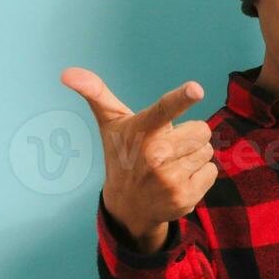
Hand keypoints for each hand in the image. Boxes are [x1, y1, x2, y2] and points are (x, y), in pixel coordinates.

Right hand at [61, 68, 216, 252]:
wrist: (128, 206)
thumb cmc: (122, 153)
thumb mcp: (110, 123)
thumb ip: (95, 92)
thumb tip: (66, 72)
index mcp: (141, 131)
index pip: (163, 109)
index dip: (180, 97)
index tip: (196, 88)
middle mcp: (155, 156)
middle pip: (202, 129)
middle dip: (190, 135)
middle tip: (167, 147)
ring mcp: (170, 179)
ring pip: (207, 150)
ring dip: (194, 154)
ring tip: (170, 164)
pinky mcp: (185, 197)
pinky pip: (212, 170)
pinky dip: (200, 174)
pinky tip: (178, 179)